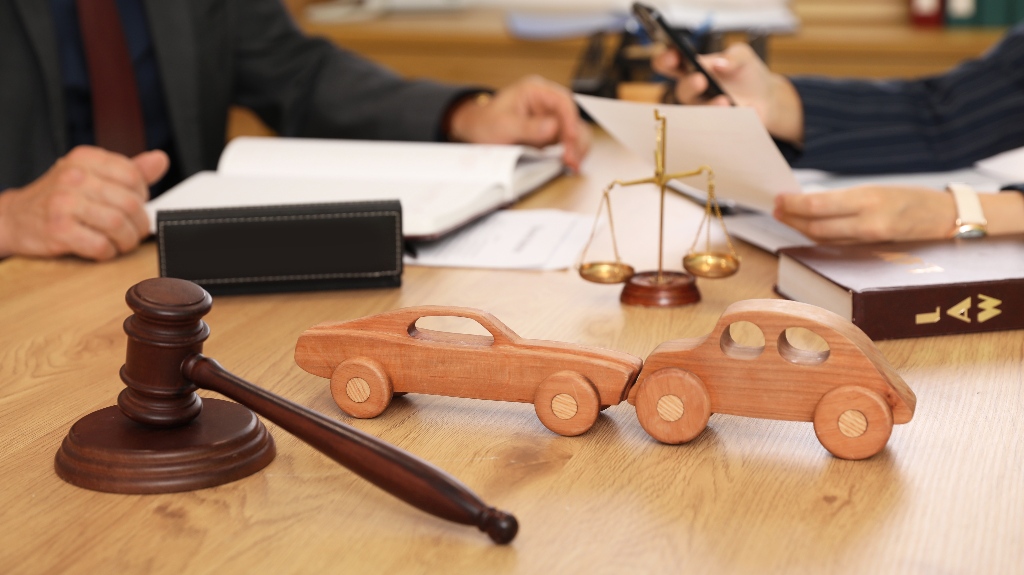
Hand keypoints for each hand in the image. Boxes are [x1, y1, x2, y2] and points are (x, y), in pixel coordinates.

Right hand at [0, 146, 168, 259]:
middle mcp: (73, 176)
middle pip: (129, 203)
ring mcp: (63, 203)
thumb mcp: (92, 175)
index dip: (142, 195)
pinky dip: (108, 252)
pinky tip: (103, 249)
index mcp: (85, 158)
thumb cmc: (61, 197)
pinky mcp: (58, 230)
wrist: (16, 217)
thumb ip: (129, 170)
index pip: (133, 175)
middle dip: (139, 224)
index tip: (136, 205)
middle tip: (134, 231)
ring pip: (118, 225)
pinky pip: (100, 246)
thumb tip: (161, 160)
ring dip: (127, 241)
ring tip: (121, 242)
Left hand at [446, 75, 590, 171]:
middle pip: (572, 118)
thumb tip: (552, 128)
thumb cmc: (485, 122)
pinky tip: (569, 163)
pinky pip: (567, 143)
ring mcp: (550, 119)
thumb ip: (527, 126)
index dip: (570, 119)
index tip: (570, 137)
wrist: (476, 132)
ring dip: (576, 148)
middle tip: (570, 158)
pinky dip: (571, 153)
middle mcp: (546, 104)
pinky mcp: (550, 135)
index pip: (562, 101)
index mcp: (535, 91)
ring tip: (571, 164)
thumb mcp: (503, 125)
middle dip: (575, 139)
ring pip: (574, 132)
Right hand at [652, 43, 803, 143]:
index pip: (669, 64)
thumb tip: (718, 63)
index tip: (674, 56)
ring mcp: (701, 110)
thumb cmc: (748, 73)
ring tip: (724, 100)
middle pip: (681, 89)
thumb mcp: (743, 56)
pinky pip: (711, 126)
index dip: (665, 59)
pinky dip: (722, 118)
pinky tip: (733, 111)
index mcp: (692, 68)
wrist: (766, 98)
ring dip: (708, 105)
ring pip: (697, 112)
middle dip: (689, 84)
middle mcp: (692, 90)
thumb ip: (732, 56)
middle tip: (700, 79)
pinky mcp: (713, 126)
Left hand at [774, 186, 956, 242]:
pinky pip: (839, 246)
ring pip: (825, 239)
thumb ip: (846, 199)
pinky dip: (820, 239)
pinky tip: (809, 230)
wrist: (947, 219)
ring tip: (786, 218)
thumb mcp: (878, 190)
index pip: (818, 205)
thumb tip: (809, 202)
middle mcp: (868, 222)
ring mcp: (870, 241)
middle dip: (791, 218)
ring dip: (801, 229)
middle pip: (816, 226)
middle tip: (776, 209)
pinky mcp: (873, 252)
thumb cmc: (912, 199)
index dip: (793, 204)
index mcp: (868, 199)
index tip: (777, 198)